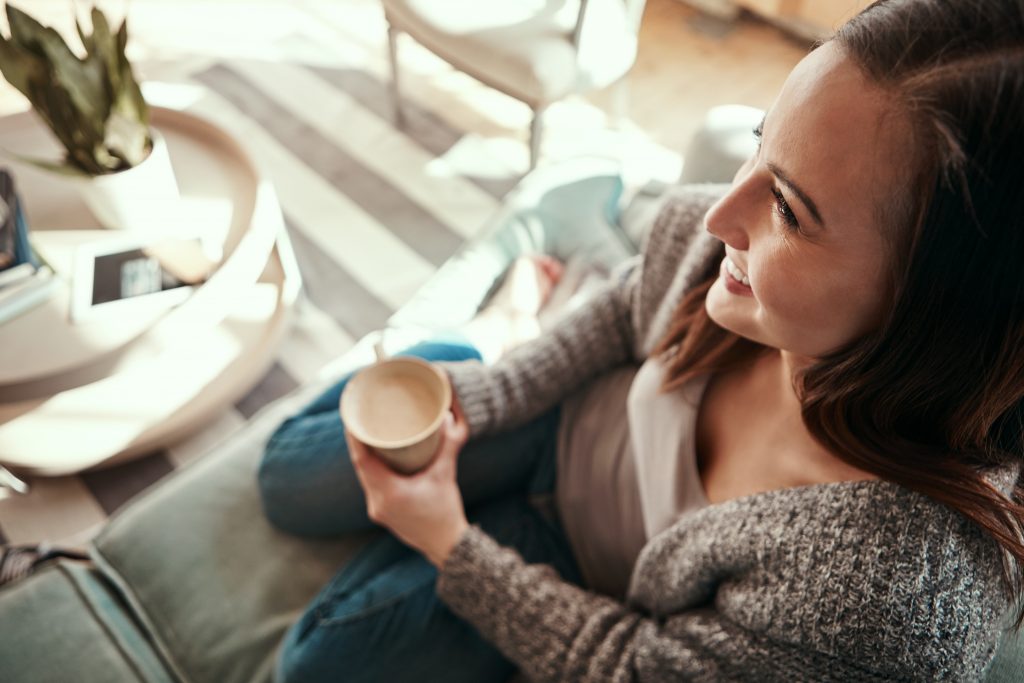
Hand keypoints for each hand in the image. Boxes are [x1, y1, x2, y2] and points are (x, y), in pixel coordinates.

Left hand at [347, 400, 470, 568]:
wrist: (447, 545)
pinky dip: (372, 470)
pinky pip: (370, 485)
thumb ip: (448, 445)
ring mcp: (377, 510)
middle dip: (359, 443)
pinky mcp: (381, 513)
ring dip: (365, 457)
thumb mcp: (446, 475)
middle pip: (360, 466)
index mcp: (389, 493)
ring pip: (364, 476)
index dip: (354, 438)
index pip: (361, 460)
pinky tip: (377, 459)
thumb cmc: (446, 511)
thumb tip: (448, 418)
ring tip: (368, 435)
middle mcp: (377, 503)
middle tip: (361, 419)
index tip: (352, 418)